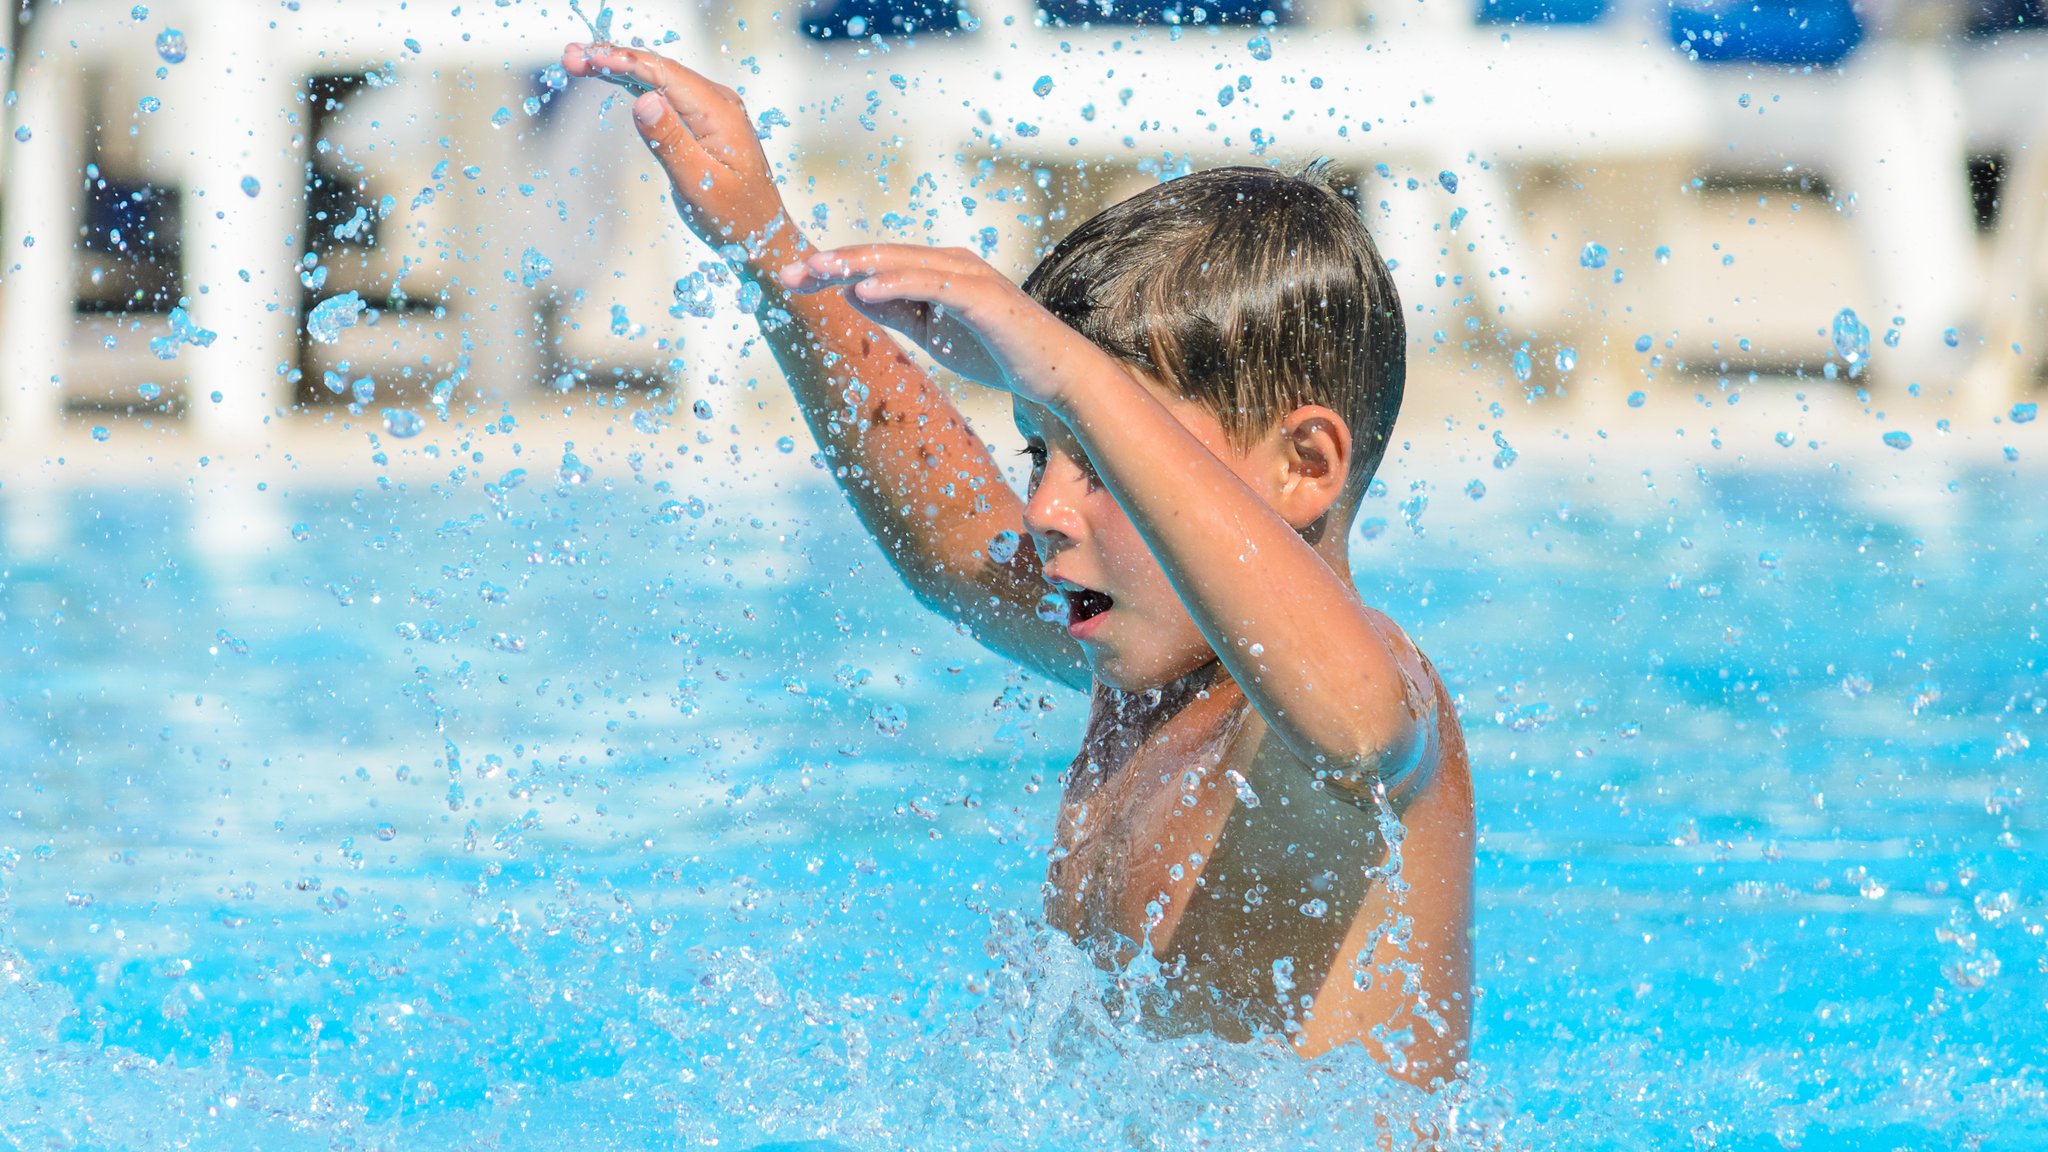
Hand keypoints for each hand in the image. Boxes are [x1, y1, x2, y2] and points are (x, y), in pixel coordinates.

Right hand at [561, 43, 796, 264]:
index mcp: (719, 112)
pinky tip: (610, 77)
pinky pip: (667, 94)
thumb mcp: (700, 185)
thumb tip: (642, 100)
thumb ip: (670, 142)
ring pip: (660, 78)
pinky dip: (636, 85)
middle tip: (569, 56)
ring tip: (579, 62)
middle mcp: (718, 102)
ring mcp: (712, 110)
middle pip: (658, 69)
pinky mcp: (704, 122)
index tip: (585, 58)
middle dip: (613, 59)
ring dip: (620, 68)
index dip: (621, 62)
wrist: (764, 236)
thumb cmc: (735, 219)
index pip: (663, 74)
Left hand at [779, 244, 1117, 410]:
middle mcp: (951, 263)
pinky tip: (864, 290)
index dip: (833, 270)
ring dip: (856, 266)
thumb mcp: (934, 333)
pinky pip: (932, 285)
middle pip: (881, 256)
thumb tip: (852, 293)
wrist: (1055, 374)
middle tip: (788, 274)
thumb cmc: (998, 352)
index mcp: (938, 270)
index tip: (791, 282)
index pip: (876, 265)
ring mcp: (968, 276)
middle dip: (833, 263)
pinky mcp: (983, 297)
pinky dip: (896, 284)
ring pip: (901, 263)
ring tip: (816, 272)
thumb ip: (898, 311)